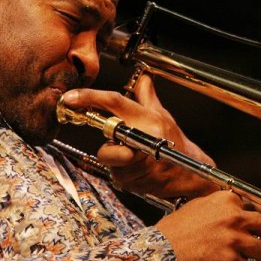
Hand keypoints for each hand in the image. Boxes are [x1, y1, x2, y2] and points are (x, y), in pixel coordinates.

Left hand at [61, 74, 217, 198]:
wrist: (190, 175)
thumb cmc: (176, 144)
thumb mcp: (163, 116)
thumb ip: (147, 97)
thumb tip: (143, 78)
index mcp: (146, 120)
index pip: (114, 102)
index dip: (90, 97)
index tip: (70, 97)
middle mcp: (141, 141)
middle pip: (106, 143)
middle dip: (111, 147)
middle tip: (125, 148)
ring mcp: (136, 165)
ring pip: (109, 161)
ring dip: (118, 162)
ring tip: (137, 160)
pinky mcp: (132, 182)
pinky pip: (116, 176)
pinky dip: (124, 174)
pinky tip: (140, 171)